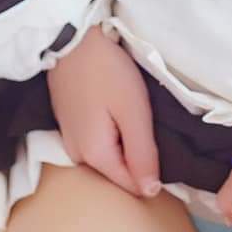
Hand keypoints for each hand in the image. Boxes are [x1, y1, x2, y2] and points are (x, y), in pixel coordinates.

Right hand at [48, 27, 161, 200]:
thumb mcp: (133, 112)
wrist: (72, 38)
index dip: (152, 173)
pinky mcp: (68, 124)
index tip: (163, 146)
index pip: (130, 185)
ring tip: (137, 119)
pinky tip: (119, 114)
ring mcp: (69, 140)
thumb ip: (142, 154)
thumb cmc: (107, 72)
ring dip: (124, 145)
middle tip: (151, 127)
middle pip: (117, 172)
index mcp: (94, 156)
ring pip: (107, 157)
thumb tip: (150, 192)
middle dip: (137, 159)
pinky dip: (111, 134)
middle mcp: (77, 156)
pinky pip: (96, 142)